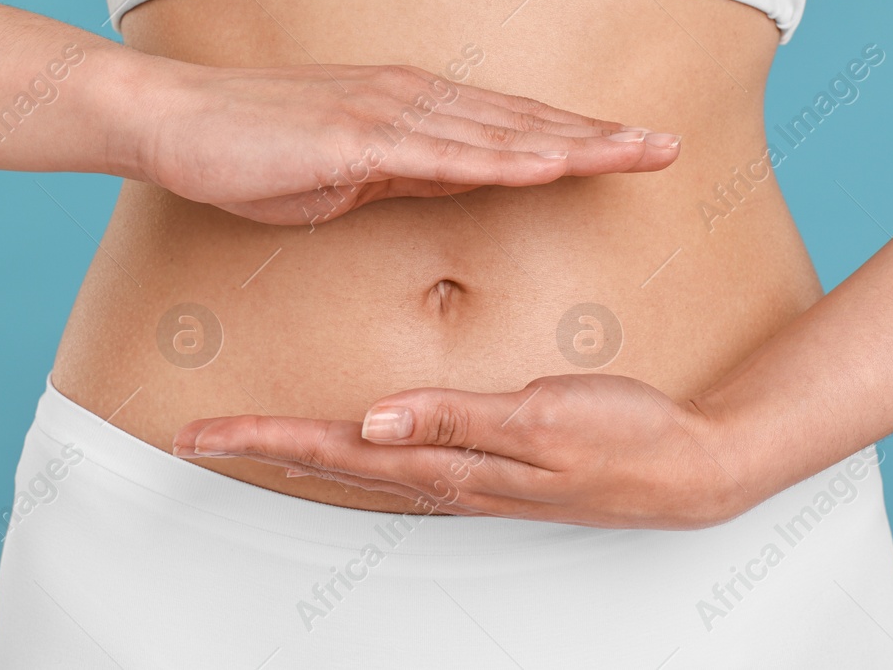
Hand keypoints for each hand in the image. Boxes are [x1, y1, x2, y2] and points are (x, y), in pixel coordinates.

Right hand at [120, 55, 680, 224]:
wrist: (178, 121)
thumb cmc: (255, 151)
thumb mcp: (349, 175)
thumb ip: (411, 173)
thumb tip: (465, 180)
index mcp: (414, 110)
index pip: (513, 127)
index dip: (579, 138)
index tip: (635, 149)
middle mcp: (412, 100)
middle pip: (524, 123)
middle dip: (601, 136)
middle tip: (671, 146)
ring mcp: (387, 114)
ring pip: (500, 133)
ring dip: (574, 143)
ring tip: (637, 153)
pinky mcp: (355, 138)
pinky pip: (443, 154)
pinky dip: (503, 159)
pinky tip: (551, 165)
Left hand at [171, 374, 752, 527]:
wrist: (694, 467)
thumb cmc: (628, 439)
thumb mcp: (546, 420)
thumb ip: (459, 418)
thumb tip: (374, 419)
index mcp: (453, 462)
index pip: (338, 450)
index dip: (267, 440)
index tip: (204, 433)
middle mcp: (449, 474)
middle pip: (335, 462)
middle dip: (263, 448)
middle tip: (198, 436)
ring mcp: (470, 474)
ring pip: (364, 463)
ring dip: (301, 449)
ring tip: (251, 435)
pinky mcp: (493, 462)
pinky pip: (405, 458)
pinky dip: (359, 446)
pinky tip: (354, 435)